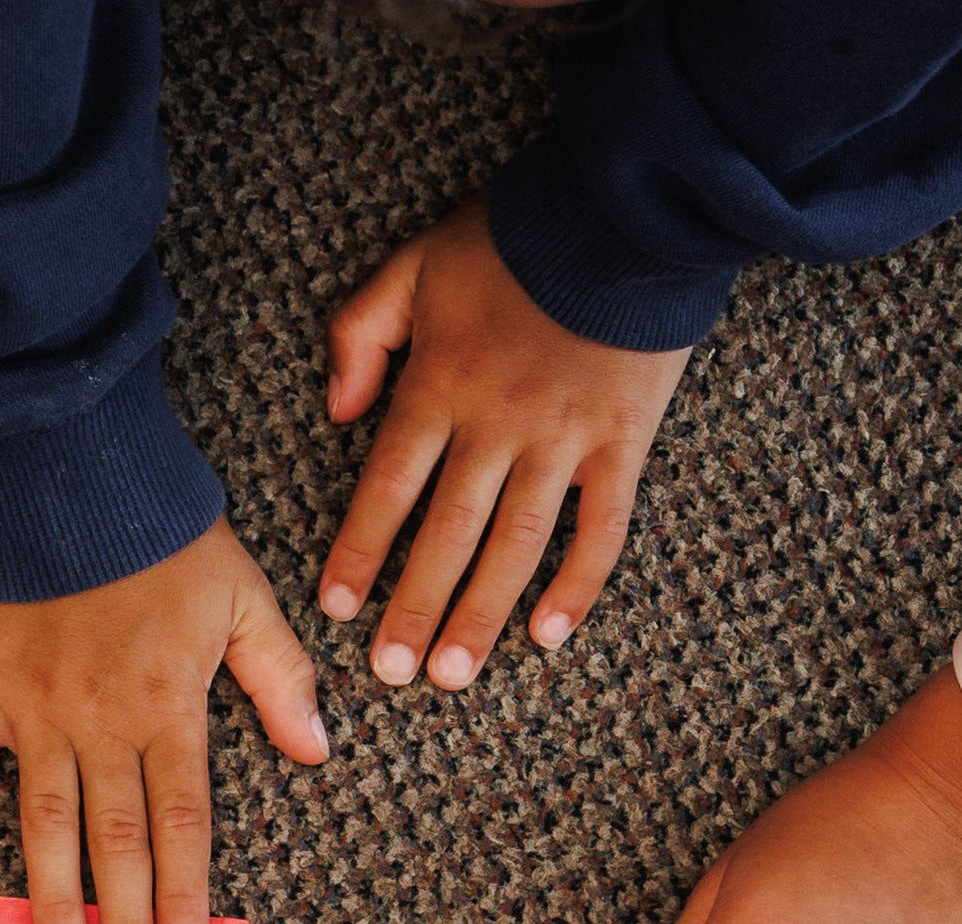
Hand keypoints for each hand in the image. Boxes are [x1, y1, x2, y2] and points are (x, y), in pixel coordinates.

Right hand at [0, 525, 332, 923]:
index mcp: (171, 707)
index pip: (183, 824)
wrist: (69, 464)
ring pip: (47, 824)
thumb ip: (279, 678)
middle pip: (117, 843)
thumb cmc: (162, 530)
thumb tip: (317, 750)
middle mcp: (103, 722)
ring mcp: (36, 710)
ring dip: (52, 901)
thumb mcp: (244, 596)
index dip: (185, 896)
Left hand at [318, 201, 688, 685]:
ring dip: (482, 614)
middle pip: (447, 532)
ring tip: (454, 675)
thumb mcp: (415, 263)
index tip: (339, 608)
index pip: (388, 486)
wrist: (622, 211)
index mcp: (442, 383)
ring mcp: (564, 438)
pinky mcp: (623, 442)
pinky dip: (577, 584)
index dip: (361, 551)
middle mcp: (498, 424)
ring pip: (516, 544)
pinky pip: (601, 528)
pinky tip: (549, 635)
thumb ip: (362, 332)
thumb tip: (338, 413)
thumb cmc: (512, 237)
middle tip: (392, 674)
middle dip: (415, 608)